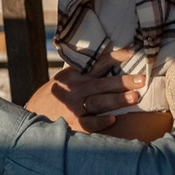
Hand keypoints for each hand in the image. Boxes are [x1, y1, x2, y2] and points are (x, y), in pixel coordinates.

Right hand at [23, 64, 146, 132]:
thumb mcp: (65, 78)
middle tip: (142, 79)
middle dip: (123, 81)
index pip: (98, 63)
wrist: (33, 115)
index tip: (132, 51)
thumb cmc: (56, 96)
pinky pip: (89, 123)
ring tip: (135, 97)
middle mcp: (76, 89)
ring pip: (99, 102)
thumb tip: (108, 59)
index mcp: (76, 75)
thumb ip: (84, 71)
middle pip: (103, 83)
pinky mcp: (75, 124)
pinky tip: (113, 119)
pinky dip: (101, 121)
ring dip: (117, 99)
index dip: (115, 57)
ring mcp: (75, 107)